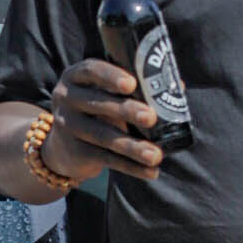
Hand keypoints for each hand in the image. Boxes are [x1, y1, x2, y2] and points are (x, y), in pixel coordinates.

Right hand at [45, 58, 162, 183]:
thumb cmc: (97, 110)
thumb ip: (136, 88)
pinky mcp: (75, 152)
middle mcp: (66, 98)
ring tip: (156, 155)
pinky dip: (131, 167)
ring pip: (103, 136)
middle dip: (126, 110)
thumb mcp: (107, 94)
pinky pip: (106, 159)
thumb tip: (177, 85)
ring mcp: (68, 126)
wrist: (64, 147)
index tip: (132, 84)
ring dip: (132, 146)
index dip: (110, 76)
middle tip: (151, 117)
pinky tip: (151, 172)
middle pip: (98, 103)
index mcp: (76, 76)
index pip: (91, 70)